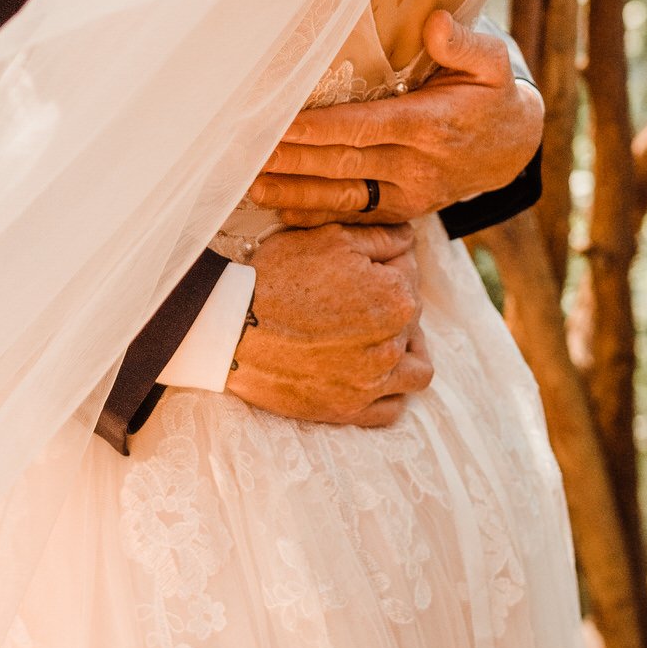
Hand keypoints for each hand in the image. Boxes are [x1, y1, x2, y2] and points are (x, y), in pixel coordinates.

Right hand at [225, 223, 430, 428]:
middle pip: (412, 318)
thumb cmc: (276, 277)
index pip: (410, 272)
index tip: (364, 264)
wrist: (230, 328)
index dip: (387, 261)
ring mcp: (372, 383)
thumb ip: (381, 238)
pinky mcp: (349, 410)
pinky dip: (389, 392)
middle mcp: (393, 344)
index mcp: (396, 298)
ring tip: (381, 339)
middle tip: (357, 294)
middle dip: (392, 301)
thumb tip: (409, 239)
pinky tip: (372, 375)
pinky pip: (391, 409)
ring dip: (407, 351)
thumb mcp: (330, 238)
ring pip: (416, 370)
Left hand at [249, 11, 543, 224]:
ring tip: (252, 182)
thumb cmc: (492, 95)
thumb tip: (434, 23)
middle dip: (292, 158)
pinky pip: (354, 215)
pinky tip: (280, 207)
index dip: (319, 127)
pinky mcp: (401, 211)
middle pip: (343, 163)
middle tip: (247, 149)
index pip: (364, 127)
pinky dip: (315, 215)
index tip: (279, 122)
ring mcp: (408, 194)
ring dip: (295, 191)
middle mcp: (417, 166)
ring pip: (343, 195)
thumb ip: (465, 44)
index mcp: (430, 125)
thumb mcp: (494, 64)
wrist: (514, 149)